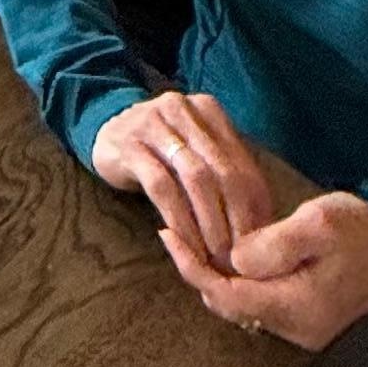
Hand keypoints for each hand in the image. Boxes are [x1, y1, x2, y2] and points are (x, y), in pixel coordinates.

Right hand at [90, 91, 279, 275]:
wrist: (104, 127)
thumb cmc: (160, 149)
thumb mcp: (195, 151)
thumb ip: (225, 175)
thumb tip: (263, 225)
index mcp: (208, 110)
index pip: (242, 164)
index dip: (255, 208)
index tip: (259, 245)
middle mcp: (184, 110)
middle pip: (223, 171)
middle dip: (236, 219)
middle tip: (240, 256)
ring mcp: (154, 124)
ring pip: (195, 178)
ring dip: (209, 221)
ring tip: (215, 255)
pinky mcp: (130, 145)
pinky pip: (161, 186)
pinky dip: (177, 218)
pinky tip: (183, 242)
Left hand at [162, 189, 367, 348]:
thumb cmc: (360, 233)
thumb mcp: (322, 223)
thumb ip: (278, 243)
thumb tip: (236, 258)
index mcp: (297, 305)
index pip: (226, 295)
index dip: (192, 267)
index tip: (170, 234)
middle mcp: (294, 328)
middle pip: (227, 304)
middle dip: (197, 270)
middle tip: (175, 230)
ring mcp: (297, 327)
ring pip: (239, 304)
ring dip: (213, 274)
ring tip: (192, 237)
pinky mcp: (300, 318)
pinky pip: (254, 302)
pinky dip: (233, 279)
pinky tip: (224, 252)